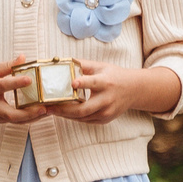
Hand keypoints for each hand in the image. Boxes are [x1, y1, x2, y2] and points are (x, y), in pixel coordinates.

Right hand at [0, 56, 49, 123]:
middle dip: (29, 113)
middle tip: (45, 107)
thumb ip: (7, 65)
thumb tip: (24, 58)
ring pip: (16, 121)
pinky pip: (17, 121)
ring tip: (50, 110)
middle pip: (11, 114)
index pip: (3, 86)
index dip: (16, 83)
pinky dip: (30, 118)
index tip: (29, 79)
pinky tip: (43, 112)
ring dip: (34, 117)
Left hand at [45, 64, 181, 124]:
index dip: (83, 83)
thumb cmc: (114, 76)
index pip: (94, 83)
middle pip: (84, 109)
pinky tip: (62, 113)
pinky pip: (85, 120)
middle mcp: (107, 99)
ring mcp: (106, 112)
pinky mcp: (104, 120)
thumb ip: (81, 65)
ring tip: (50, 110)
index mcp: (106, 82)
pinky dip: (72, 117)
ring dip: (65, 115)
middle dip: (64, 109)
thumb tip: (60, 60)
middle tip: (48, 106)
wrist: (134, 90)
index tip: (72, 83)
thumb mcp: (100, 66)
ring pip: (82, 117)